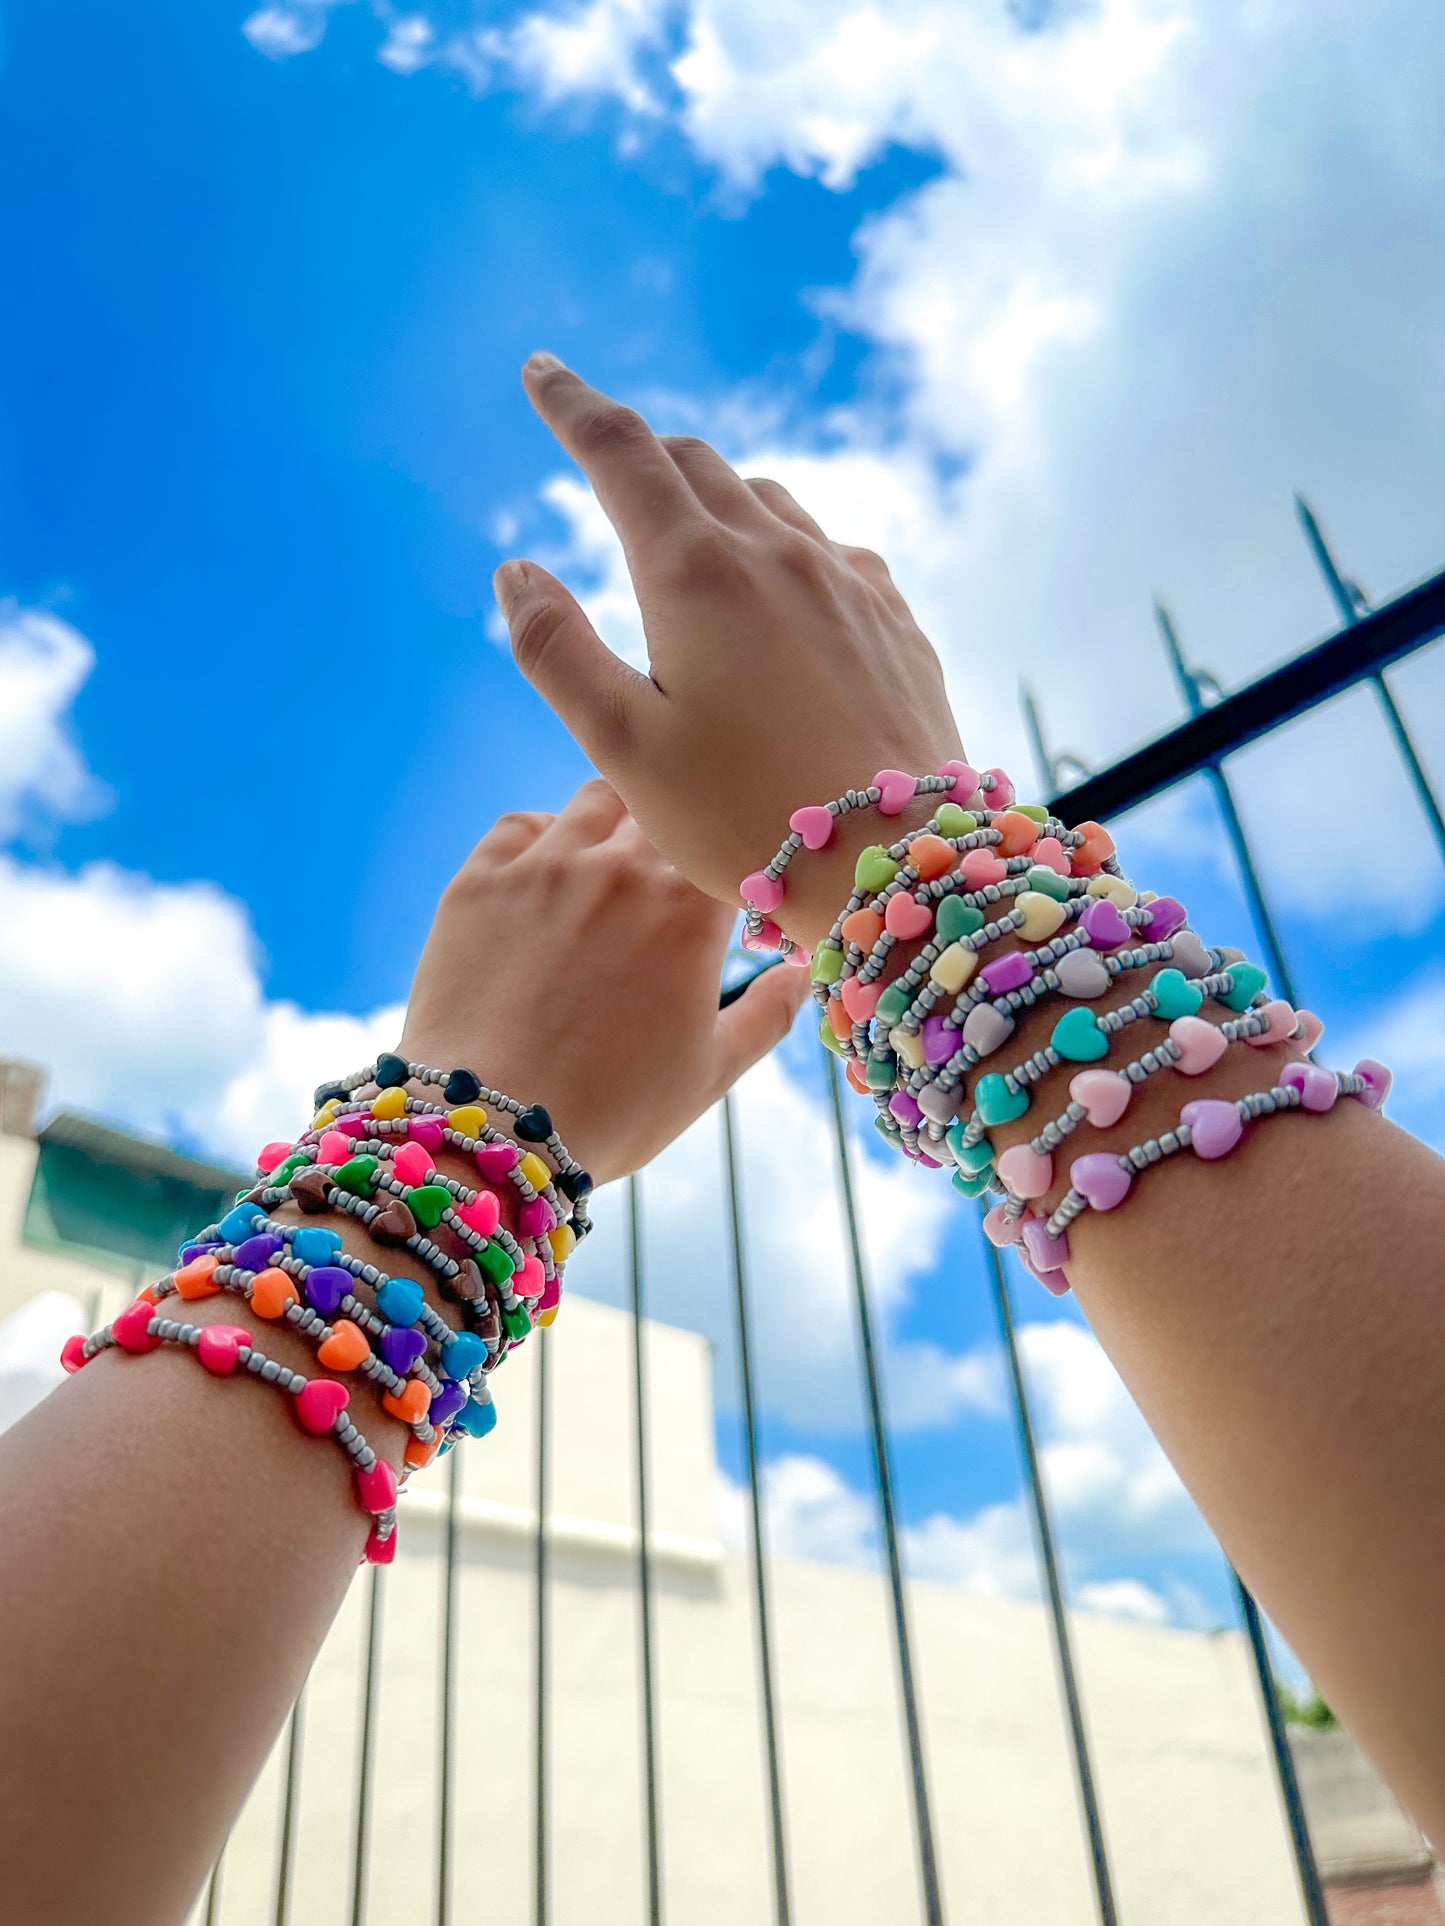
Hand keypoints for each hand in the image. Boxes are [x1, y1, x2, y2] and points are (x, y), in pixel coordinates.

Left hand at [398, 780, 806, 1183]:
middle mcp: (621, 866)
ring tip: (612, 866)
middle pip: (667, 811)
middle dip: (679, 839)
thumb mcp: (709, 1073)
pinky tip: (548, 876)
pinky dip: (543, 838)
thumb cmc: (611, 1109)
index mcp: (689, 908)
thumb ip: (768, 1015)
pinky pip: (520, 825)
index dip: (735, 867)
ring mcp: (545, 866)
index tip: (732, 895)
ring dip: (618, 823)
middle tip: (671, 878)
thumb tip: (800, 973)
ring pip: (598, 799)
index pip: (729, 848)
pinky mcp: (481, 879)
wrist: (490, 1127)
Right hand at [494, 355, 964, 948]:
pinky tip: (780, 588)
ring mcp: (846, 579)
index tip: (542, 370)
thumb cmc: (742, 816)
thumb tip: (515, 569)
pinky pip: (828, 550)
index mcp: (694, 572)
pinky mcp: (893, 617)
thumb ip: (556, 649)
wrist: (897, 861)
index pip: (620, 453)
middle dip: (640, 451)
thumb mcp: (621, 746)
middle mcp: (776, 551)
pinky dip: (783, 545)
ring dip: (715, 497)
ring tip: (689, 531)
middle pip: (694, 464)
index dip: (572, 405)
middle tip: (604, 453)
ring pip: (767, 500)